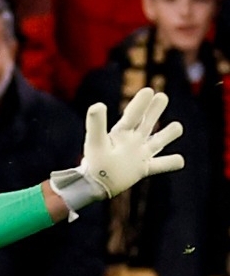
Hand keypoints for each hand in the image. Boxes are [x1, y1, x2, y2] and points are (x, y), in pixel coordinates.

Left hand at [49, 88, 183, 216]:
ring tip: (177, 126)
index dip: (141, 103)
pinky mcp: (143, 169)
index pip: (134, 114)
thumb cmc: (94, 161)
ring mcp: (139, 154)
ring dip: (168, 134)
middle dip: (154, 110)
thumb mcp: (96, 141)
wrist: (94, 184)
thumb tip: (98, 104)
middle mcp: (132, 141)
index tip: (150, 91)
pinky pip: (161, 165)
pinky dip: (171, 162)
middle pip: (147, 123)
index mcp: (121, 133)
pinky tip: (180, 160)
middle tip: (162, 96)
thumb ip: (96, 124)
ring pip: (157, 142)